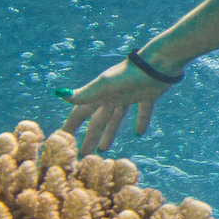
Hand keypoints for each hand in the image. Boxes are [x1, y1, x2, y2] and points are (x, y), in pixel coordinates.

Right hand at [59, 56, 175, 152]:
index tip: (63, 140)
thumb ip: (85, 93)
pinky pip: (142, 111)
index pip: (80, 113)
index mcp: (100, 95)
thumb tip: (61, 95)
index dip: (71, 126)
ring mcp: (129, 95)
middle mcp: (112, 96)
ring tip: (103, 149)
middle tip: (84, 155)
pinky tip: (139, 133)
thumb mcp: (105, 86)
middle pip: (98, 121)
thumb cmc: (130, 74)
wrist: (157, 63)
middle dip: (90, 137)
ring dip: (109, 133)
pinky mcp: (148, 95)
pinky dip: (140, 122)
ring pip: (116, 118)